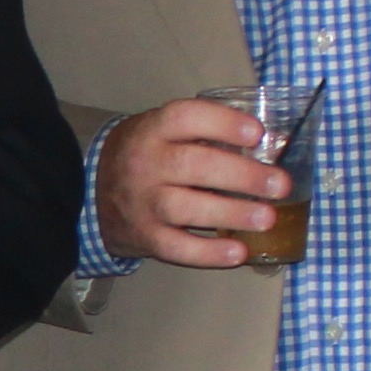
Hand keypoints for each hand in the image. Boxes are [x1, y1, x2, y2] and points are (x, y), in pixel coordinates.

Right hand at [95, 97, 296, 272]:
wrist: (91, 190)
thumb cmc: (147, 155)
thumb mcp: (168, 132)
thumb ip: (211, 135)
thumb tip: (275, 145)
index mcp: (154, 129)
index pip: (186, 117)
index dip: (223, 123)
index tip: (258, 133)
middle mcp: (145, 164)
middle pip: (193, 166)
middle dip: (241, 176)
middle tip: (280, 185)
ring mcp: (142, 203)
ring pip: (185, 208)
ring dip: (230, 213)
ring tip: (267, 218)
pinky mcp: (144, 237)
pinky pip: (176, 248)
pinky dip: (209, 253)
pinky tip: (239, 253)